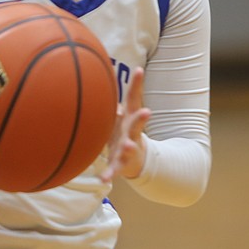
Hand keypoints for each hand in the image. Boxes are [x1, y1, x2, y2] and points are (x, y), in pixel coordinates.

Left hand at [100, 66, 151, 182]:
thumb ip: (112, 98)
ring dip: (129, 147)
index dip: (137, 84)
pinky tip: (103, 179)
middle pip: (138, 123)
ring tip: (128, 145)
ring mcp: (129, 148)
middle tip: (148, 111)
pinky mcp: (122, 165)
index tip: (139, 70)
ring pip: (130, 147)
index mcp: (130, 117)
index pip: (135, 98)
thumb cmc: (122, 130)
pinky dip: (109, 174)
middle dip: (142, 118)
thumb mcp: (120, 114)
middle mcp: (132, 132)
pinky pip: (115, 169)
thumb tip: (100, 74)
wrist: (135, 160)